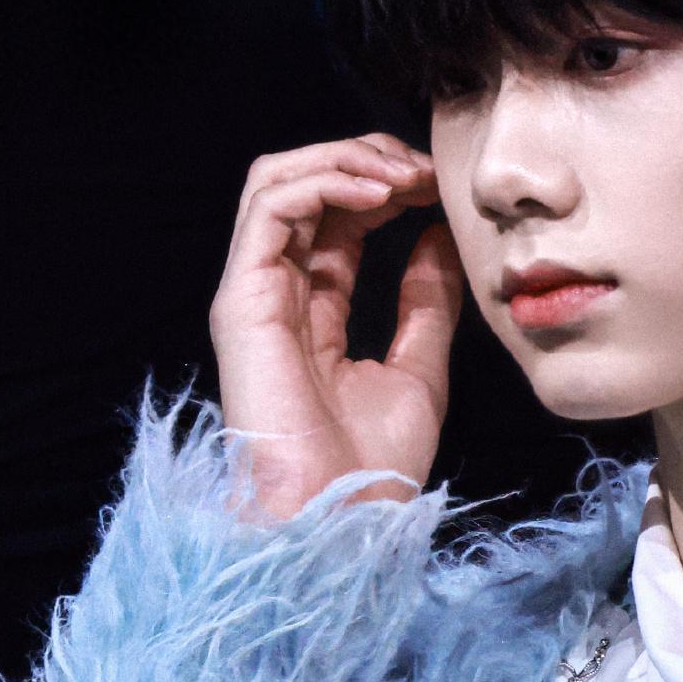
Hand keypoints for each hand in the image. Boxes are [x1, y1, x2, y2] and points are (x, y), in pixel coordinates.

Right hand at [208, 136, 464, 521]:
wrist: (342, 521)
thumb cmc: (373, 469)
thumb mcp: (419, 368)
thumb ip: (424, 302)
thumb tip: (440, 236)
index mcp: (312, 313)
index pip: (336, 220)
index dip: (384, 187)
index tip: (438, 187)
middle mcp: (276, 296)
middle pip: (303, 188)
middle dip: (365, 160)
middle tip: (425, 169)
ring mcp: (254, 296)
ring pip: (277, 182)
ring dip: (344, 160)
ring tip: (402, 173)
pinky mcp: (242, 300)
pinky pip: (270, 207)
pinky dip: (324, 181)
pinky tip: (379, 194)